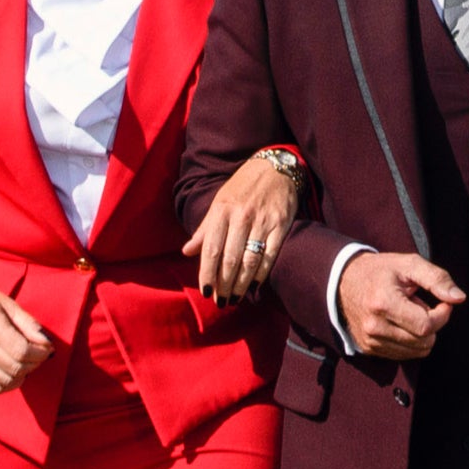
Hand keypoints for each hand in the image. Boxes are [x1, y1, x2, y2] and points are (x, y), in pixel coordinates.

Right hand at [0, 276, 56, 394]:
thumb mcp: (9, 304)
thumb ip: (29, 324)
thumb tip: (48, 344)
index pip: (22, 351)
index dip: (40, 354)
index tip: (47, 348)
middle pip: (17, 368)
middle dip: (36, 364)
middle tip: (40, 354)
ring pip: (8, 381)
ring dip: (24, 374)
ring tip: (26, 360)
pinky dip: (9, 383)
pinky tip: (14, 370)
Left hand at [185, 155, 303, 306]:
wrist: (274, 167)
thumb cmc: (242, 187)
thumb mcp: (219, 202)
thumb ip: (204, 229)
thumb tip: (187, 251)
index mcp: (222, 211)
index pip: (211, 248)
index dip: (207, 273)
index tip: (205, 292)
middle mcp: (241, 217)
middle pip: (230, 259)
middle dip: (224, 284)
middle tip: (221, 301)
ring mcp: (262, 221)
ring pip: (249, 260)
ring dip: (241, 284)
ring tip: (235, 298)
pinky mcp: (281, 225)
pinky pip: (270, 254)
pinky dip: (262, 273)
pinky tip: (255, 286)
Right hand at [336, 252, 463, 361]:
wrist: (344, 280)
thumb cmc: (380, 271)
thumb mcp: (410, 264)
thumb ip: (437, 279)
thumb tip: (458, 298)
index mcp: (384, 303)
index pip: (426, 326)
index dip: (442, 315)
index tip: (442, 303)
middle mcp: (374, 326)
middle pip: (424, 341)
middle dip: (431, 324)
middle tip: (420, 304)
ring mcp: (370, 341)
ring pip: (416, 351)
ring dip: (420, 333)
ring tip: (408, 313)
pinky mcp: (369, 349)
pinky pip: (404, 355)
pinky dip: (410, 341)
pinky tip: (400, 322)